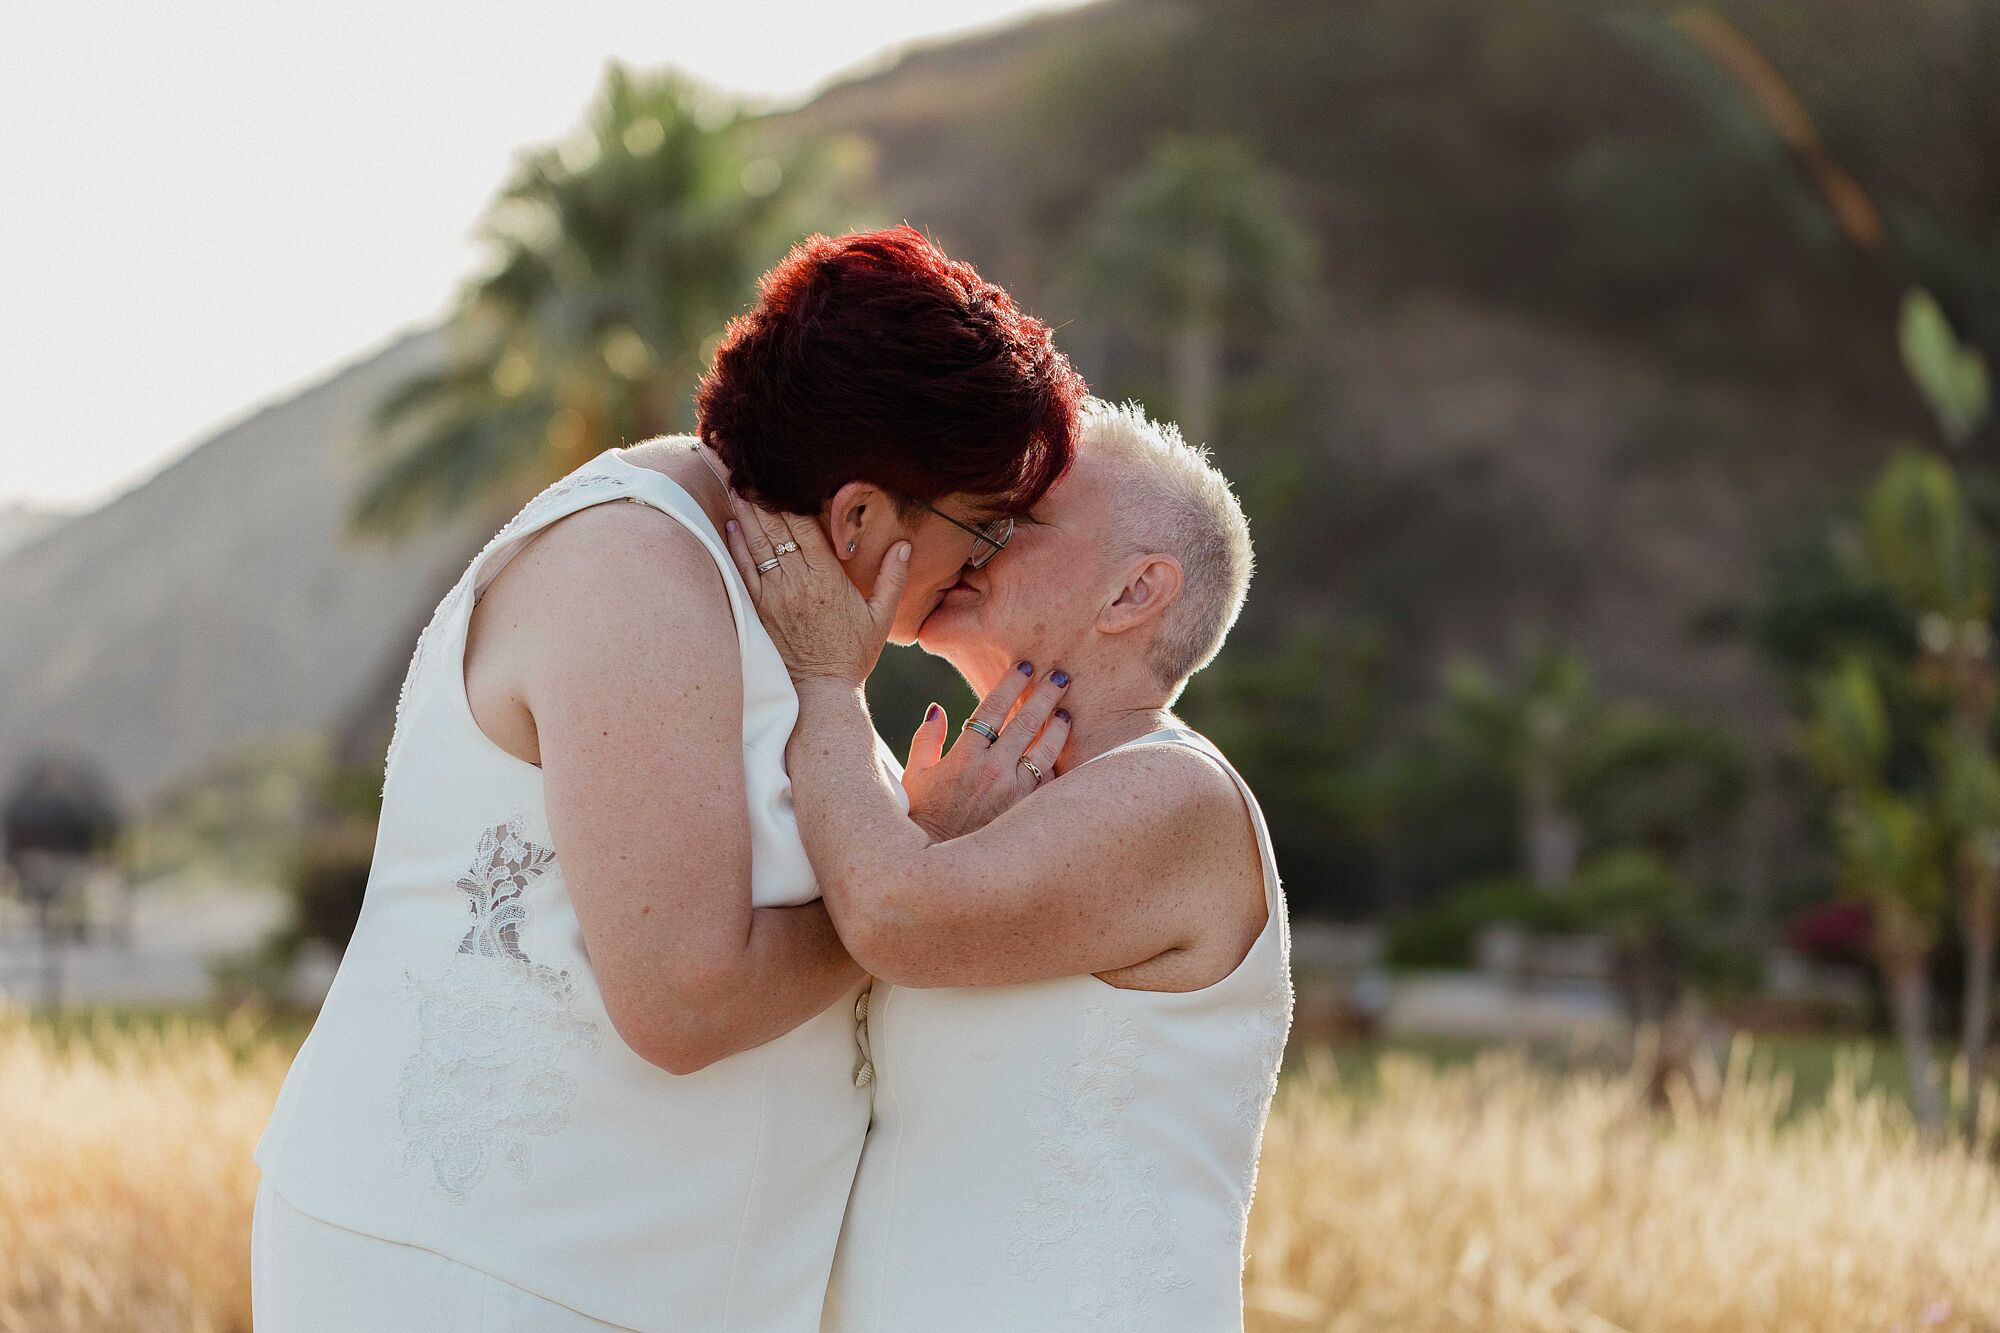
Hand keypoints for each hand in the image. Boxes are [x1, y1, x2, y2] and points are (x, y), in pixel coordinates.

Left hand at [722, 493, 908, 686]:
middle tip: (749, 469)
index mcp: (828, 579)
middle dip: (763, 498)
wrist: (821, 691)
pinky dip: (737, 547)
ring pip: (757, 546)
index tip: (783, 476)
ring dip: (746, 514)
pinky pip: (745, 571)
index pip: (805, 529)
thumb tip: (904, 544)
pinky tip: (732, 525)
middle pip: (777, 531)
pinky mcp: (760, 610)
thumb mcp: (881, 617)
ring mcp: (775, 596)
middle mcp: (798, 583)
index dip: (792, 500)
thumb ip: (893, 578)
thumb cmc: (853, 654)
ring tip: (736, 486)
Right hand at [902, 662, 1073, 841]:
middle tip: (1060, 675)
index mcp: (965, 755)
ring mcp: (1013, 792)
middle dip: (1045, 694)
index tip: (1025, 666)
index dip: (1011, 683)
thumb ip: (927, 738)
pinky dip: (1057, 766)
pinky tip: (1063, 755)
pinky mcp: (1026, 812)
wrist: (938, 861)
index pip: (993, 708)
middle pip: (1026, 722)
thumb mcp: (916, 774)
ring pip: (1046, 750)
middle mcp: (993, 770)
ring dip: (1059, 727)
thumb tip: (938, 709)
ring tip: (1067, 712)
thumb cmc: (923, 815)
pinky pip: (1049, 783)